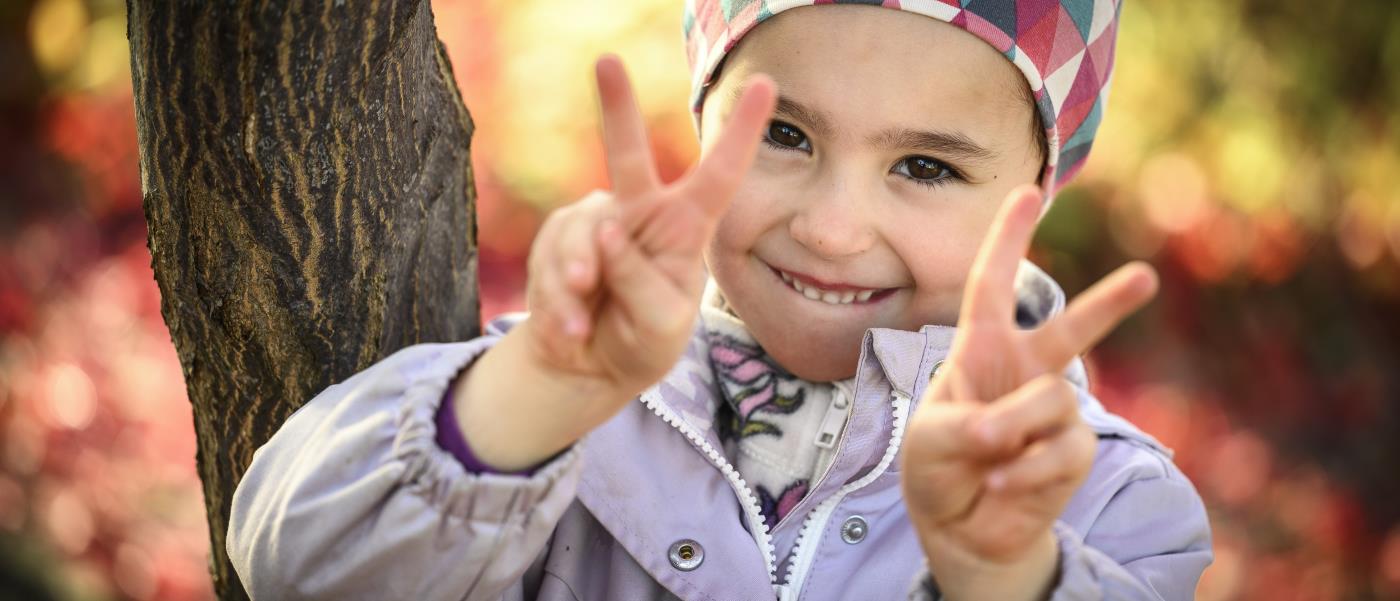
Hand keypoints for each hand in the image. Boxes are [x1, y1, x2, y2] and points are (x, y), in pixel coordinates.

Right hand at [519, 55, 775, 396]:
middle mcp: (640, 214)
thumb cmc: (642, 341)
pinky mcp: (557, 240)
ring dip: (578, 281)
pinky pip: (552, 260)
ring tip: (582, 324)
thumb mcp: (660, 325)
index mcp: (685, 229)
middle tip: (606, 61)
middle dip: (616, 108)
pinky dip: (558, 301)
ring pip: (582, 234)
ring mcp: (595, 224)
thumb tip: (607, 232)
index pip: (719, 176)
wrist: (588, 366)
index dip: (741, 132)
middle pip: (628, 156)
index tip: (765, 86)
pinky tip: (570, 328)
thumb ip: (641, 282)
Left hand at [899, 185, 1159, 599]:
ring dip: (1014, 433)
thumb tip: (1017, 430)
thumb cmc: (937, 468)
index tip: (1028, 192)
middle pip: (1068, 329)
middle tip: (1146, 276)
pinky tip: (1002, 486)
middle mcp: (1023, 371)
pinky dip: (1026, 472)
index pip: (991, 286)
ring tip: (989, 459)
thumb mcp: (930, 439)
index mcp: (981, 349)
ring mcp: (1052, 411)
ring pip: (1053, 402)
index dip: (1007, 240)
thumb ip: (969, 425)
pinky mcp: (1072, 450)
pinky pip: (1060, 450)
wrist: (963, 528)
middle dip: (1108, 304)